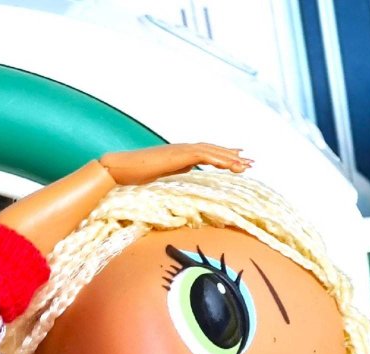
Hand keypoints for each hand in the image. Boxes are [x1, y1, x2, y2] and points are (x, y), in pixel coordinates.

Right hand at [99, 143, 251, 185]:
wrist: (119, 171)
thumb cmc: (135, 179)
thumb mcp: (163, 181)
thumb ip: (176, 180)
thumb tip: (186, 187)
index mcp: (179, 157)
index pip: (206, 154)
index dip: (223, 157)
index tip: (238, 162)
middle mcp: (182, 151)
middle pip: (213, 151)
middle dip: (232, 156)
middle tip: (250, 162)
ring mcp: (180, 150)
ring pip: (212, 152)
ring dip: (230, 158)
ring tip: (246, 165)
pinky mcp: (178, 154)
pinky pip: (204, 155)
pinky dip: (220, 159)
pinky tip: (232, 166)